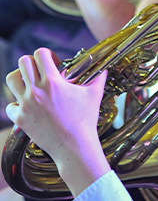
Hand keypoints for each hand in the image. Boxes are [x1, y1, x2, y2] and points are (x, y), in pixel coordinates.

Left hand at [5, 48, 106, 171]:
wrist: (75, 147)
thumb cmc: (85, 121)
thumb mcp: (94, 95)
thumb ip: (98, 78)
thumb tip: (104, 69)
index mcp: (53, 82)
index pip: (41, 54)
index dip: (47, 55)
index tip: (54, 64)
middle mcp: (37, 91)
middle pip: (22, 62)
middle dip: (32, 63)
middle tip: (40, 72)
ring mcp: (26, 105)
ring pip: (11, 80)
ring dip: (20, 79)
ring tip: (30, 85)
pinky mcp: (21, 120)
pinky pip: (10, 106)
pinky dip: (17, 105)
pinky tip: (28, 107)